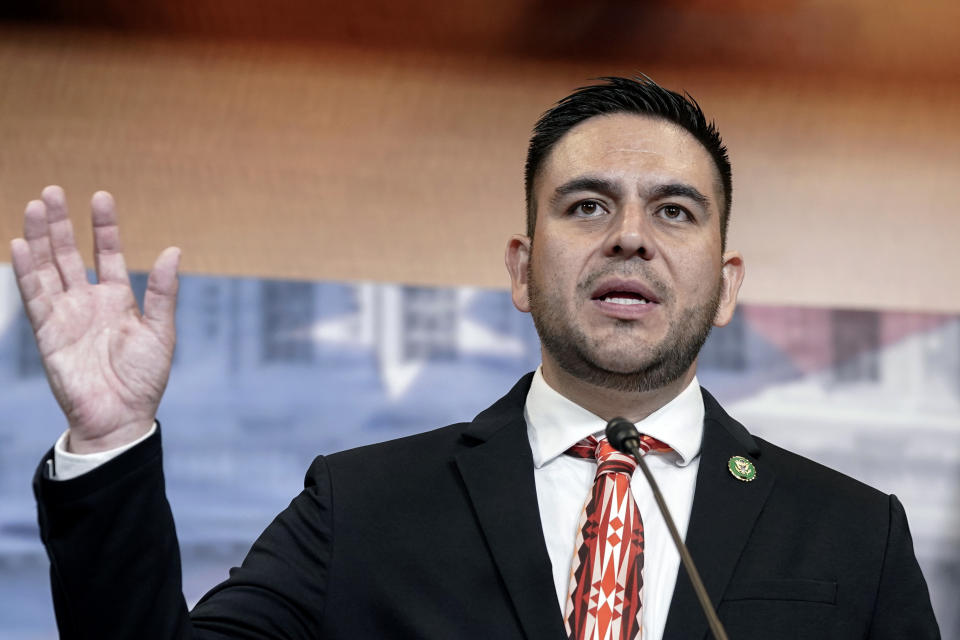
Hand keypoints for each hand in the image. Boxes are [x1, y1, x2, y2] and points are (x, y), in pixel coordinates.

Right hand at [10, 186, 180, 452]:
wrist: (120, 417)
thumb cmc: (143, 379)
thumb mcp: (160, 331)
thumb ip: (162, 292)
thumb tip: (173, 251)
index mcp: (117, 298)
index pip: (106, 253)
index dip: (103, 226)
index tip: (100, 196)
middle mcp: (88, 301)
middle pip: (68, 253)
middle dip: (61, 223)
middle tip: (52, 191)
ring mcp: (65, 315)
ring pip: (47, 268)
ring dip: (40, 238)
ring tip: (36, 205)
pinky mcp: (48, 332)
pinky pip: (35, 296)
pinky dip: (26, 271)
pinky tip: (20, 244)